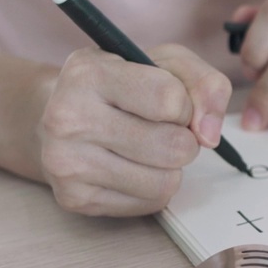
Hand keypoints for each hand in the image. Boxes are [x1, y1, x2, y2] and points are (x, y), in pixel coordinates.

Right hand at [35, 44, 230, 215]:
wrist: (57, 114)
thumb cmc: (121, 86)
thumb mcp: (165, 64)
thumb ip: (204, 83)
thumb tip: (210, 134)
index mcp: (89, 73)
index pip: (170, 100)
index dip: (185, 105)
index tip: (170, 103)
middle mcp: (68, 118)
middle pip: (173, 147)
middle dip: (183, 140)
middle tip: (162, 130)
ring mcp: (66, 162)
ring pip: (164, 182)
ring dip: (171, 168)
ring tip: (148, 149)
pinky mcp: (74, 198)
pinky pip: (149, 203)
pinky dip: (153, 188)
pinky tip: (131, 168)